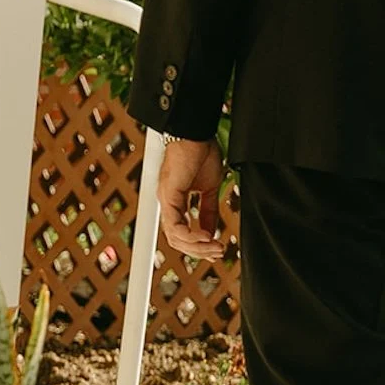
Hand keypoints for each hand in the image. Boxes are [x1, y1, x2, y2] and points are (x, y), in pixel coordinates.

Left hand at [158, 137, 225, 260]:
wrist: (196, 132)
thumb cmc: (201, 151)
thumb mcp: (210, 188)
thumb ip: (209, 211)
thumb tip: (211, 231)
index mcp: (176, 201)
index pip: (181, 233)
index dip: (197, 246)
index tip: (214, 250)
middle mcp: (168, 203)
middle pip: (177, 240)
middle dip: (199, 251)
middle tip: (218, 252)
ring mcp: (166, 200)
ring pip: (174, 238)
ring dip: (197, 247)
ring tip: (215, 246)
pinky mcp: (169, 196)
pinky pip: (176, 226)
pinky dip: (191, 236)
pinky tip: (206, 236)